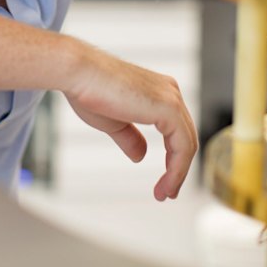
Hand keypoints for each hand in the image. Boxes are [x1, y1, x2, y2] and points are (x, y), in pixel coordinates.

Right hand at [64, 48, 197, 200]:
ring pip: (187, 143)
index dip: (173, 160)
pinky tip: (167, 183)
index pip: (176, 131)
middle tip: (166, 193)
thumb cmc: (89, 90)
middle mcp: (169, 91)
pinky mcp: (169, 108)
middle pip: (185, 138)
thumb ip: (130, 137)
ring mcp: (171, 97)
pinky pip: (183, 146)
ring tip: (165, 193)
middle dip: (178, 169)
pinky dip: (178, 168)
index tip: (163, 184)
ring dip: (178, 173)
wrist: (79, 73)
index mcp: (159, 91)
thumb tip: (141, 154)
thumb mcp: (113, 121)